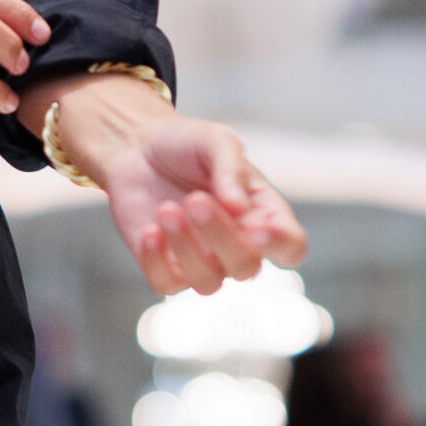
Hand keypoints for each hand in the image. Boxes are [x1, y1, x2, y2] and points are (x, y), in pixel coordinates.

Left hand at [95, 114, 307, 295]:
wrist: (136, 147)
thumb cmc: (186, 144)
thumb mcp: (214, 140)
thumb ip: (231, 170)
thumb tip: (239, 209)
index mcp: (262, 213)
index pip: (290, 246)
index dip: (281, 245)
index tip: (258, 228)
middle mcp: (237, 244)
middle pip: (246, 267)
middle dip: (221, 236)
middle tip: (195, 199)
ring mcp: (203, 260)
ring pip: (208, 282)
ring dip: (186, 247)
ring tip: (166, 210)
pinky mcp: (166, 268)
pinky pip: (167, 285)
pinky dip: (157, 261)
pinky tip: (150, 231)